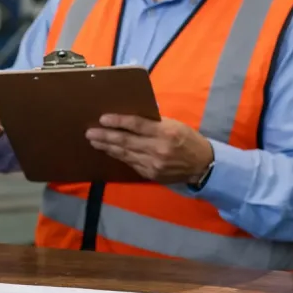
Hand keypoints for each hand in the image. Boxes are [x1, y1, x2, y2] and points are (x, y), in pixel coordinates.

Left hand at [85, 114, 213, 184]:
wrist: (202, 166)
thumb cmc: (188, 139)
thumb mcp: (175, 125)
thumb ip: (154, 122)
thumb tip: (131, 117)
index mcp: (166, 132)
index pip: (137, 125)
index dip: (118, 121)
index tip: (103, 118)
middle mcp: (158, 149)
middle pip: (126, 141)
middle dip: (105, 136)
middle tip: (90, 132)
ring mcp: (153, 164)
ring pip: (124, 154)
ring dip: (107, 147)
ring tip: (94, 141)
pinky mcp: (150, 174)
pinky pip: (130, 163)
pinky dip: (118, 156)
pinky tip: (109, 151)